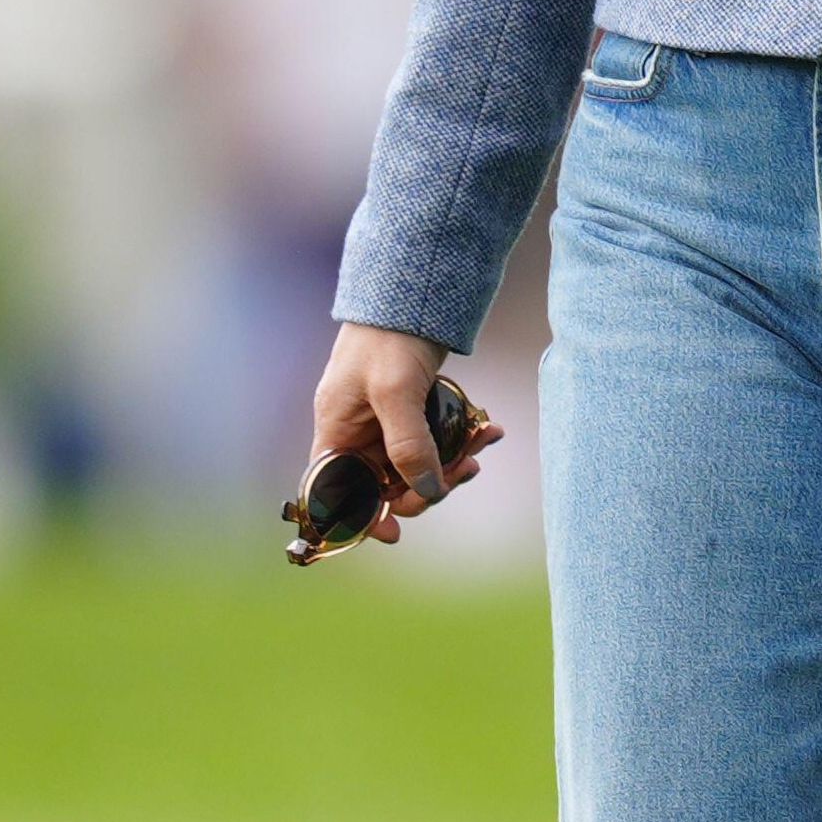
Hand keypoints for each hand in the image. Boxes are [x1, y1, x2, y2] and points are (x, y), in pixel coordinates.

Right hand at [308, 323, 503, 546]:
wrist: (414, 288)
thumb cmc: (389, 336)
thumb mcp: (395, 390)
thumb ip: (406, 444)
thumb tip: (424, 489)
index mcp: (337, 429)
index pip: (334, 491)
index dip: (358, 518)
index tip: (392, 533)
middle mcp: (357, 431)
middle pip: (384, 484)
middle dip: (425, 485)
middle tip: (462, 474)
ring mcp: (385, 421)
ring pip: (415, 464)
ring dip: (451, 462)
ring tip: (481, 447)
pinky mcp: (413, 409)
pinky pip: (434, 440)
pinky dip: (459, 439)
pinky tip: (487, 429)